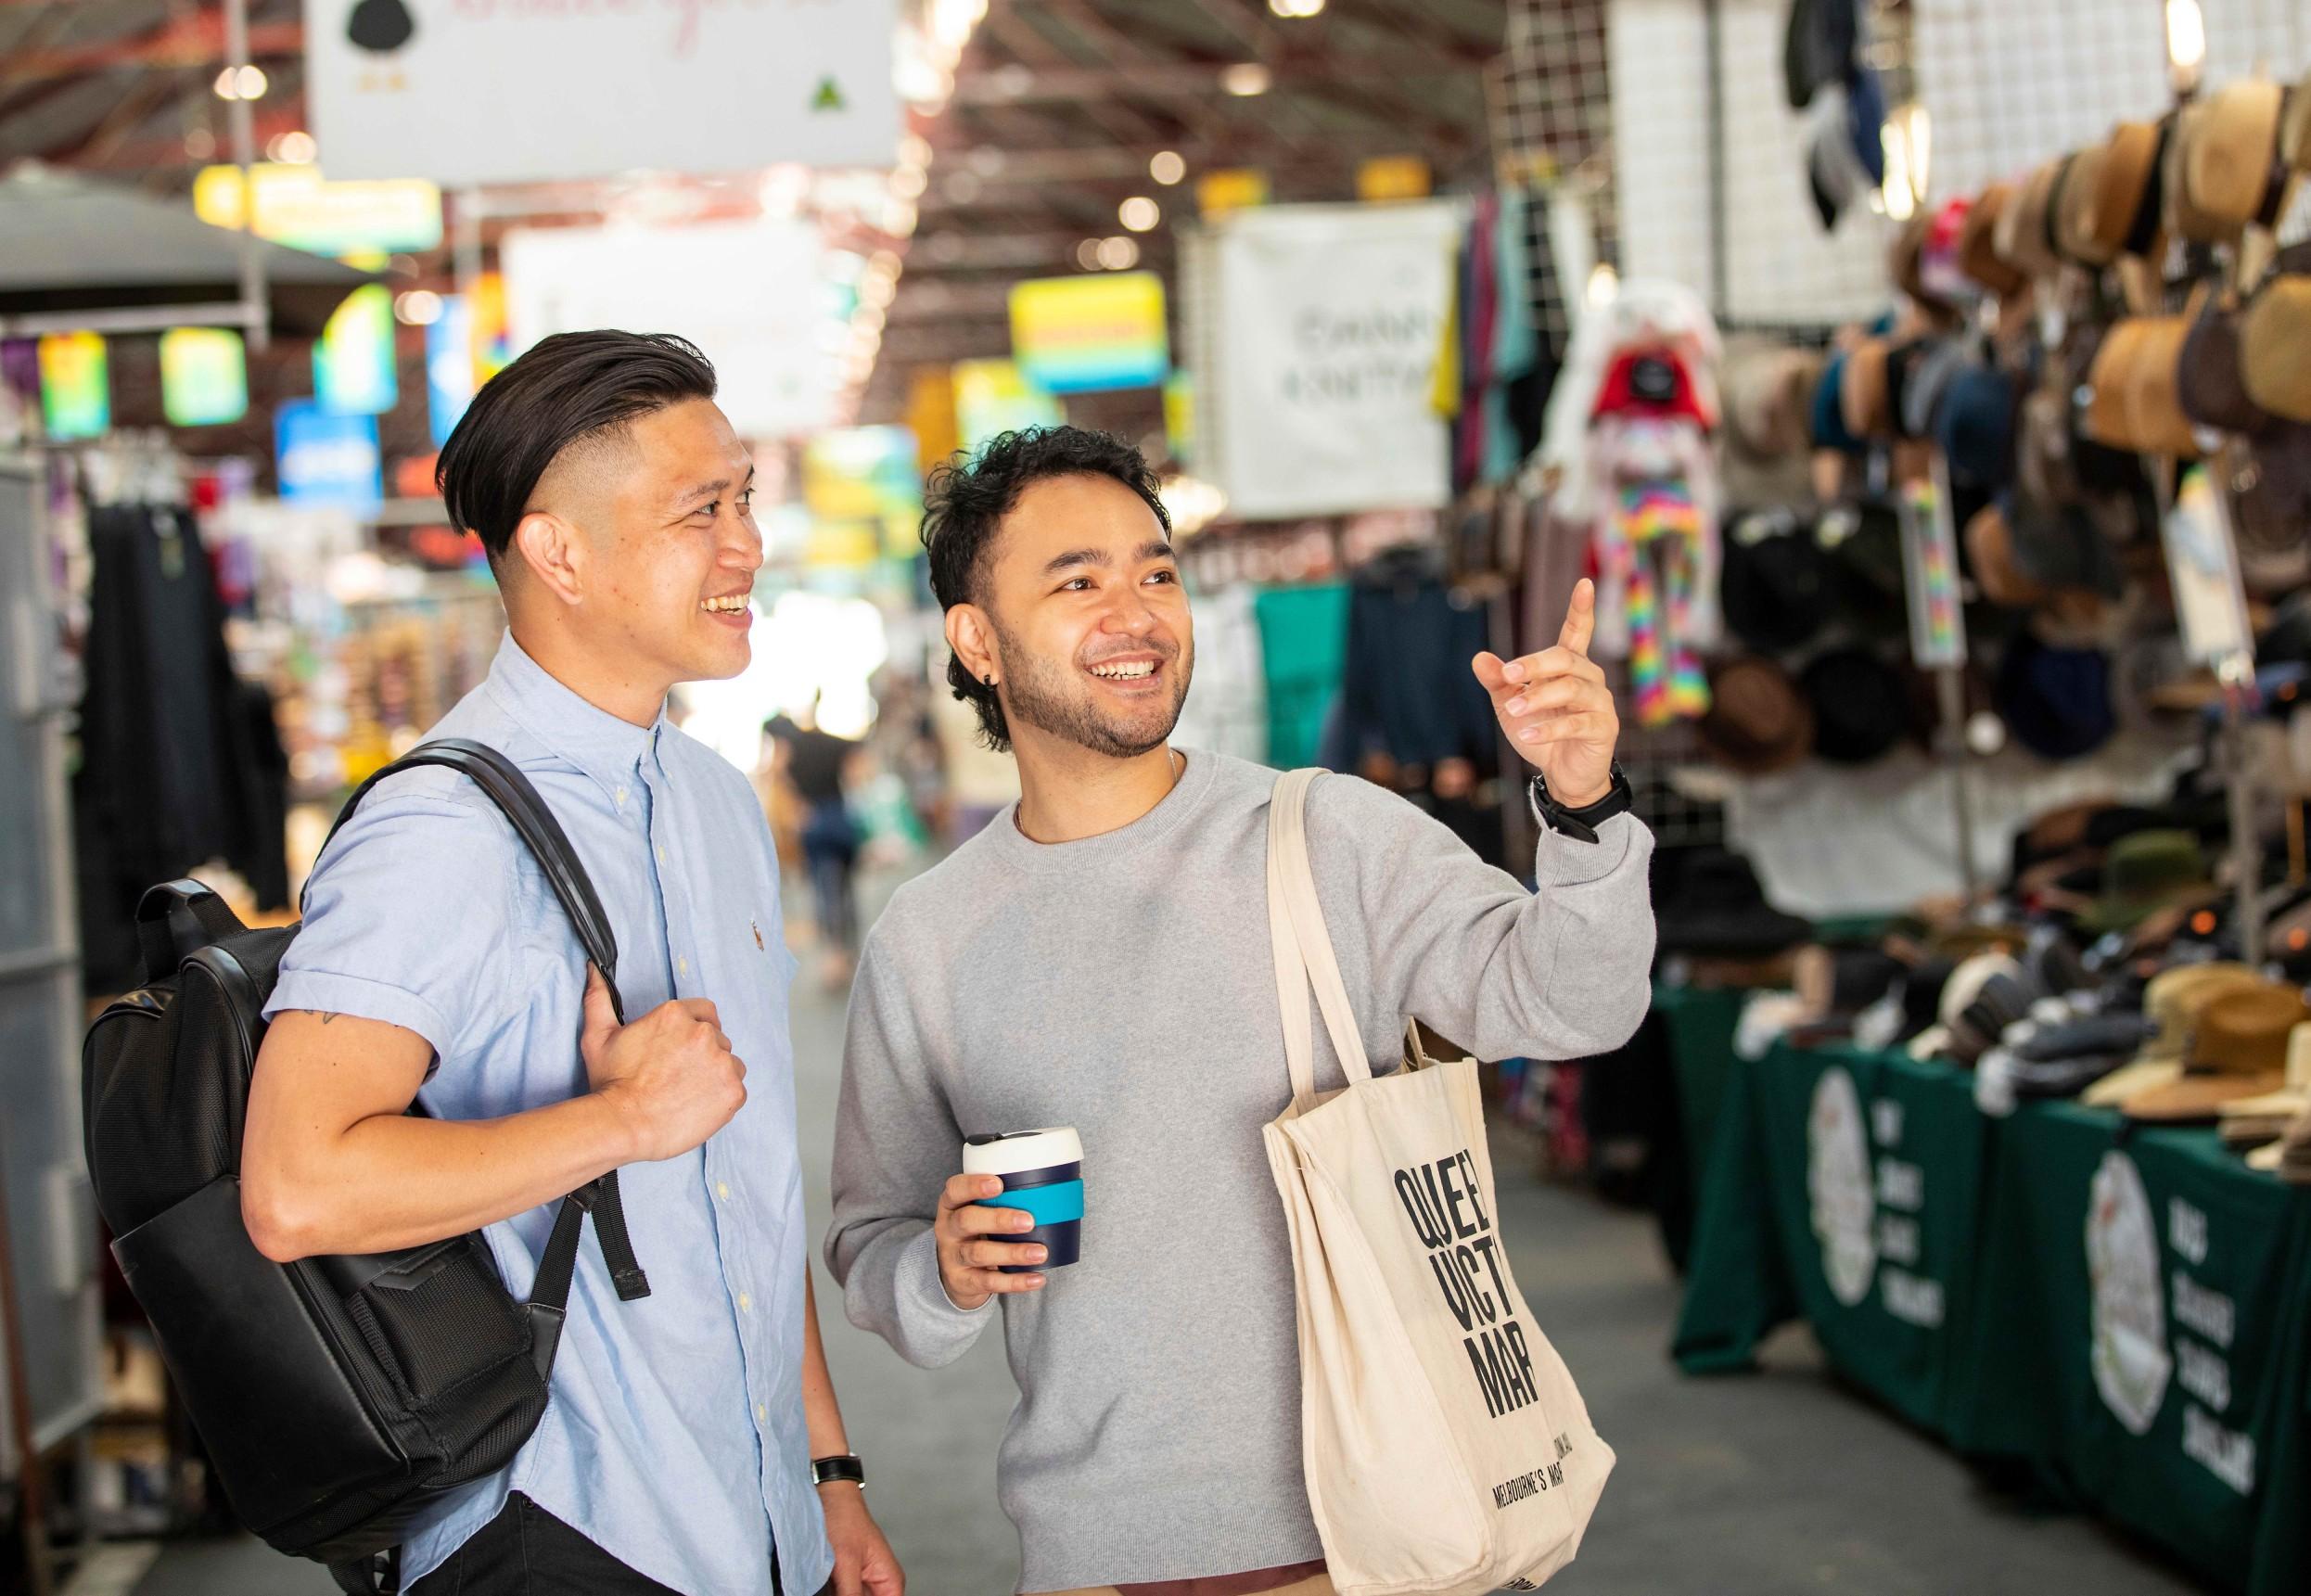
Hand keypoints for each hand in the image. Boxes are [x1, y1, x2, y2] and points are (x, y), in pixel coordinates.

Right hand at [580, 966, 746, 1162]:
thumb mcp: (598, 1036)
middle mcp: (703, 1033)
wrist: (623, 1125)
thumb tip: (593, 969)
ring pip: (729, 1063)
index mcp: (675, 1014)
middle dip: (702, 1054)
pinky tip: (697, 1106)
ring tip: (687, 1092)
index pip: (704, 1012)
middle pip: (717, 1038)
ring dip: (715, 1074)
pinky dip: (722, 1097)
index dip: (693, 1031)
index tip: (681, 1049)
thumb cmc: (610, 1083)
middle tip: (678, 1075)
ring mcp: (722, 1062)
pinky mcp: (733, 1090)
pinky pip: (736, 1088)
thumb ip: (599, 999)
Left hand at [819, 1484, 903, 1595]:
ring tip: (831, 1584)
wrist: (828, 1496)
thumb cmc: (842, 1519)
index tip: (847, 1595)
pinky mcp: (846, 1581)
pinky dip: (835, 1594)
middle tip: (837, 1588)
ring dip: (842, 1595)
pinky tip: (826, 1587)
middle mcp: (879, 1584)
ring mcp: (862, 1583)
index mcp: (890, 1580)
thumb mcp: (846, 1563)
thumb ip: (850, 1595)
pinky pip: (844, 1595)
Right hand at [934, 1173, 1046, 1310]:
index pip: (955, 1189)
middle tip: (1029, 1221)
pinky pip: (989, 1282)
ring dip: (1012, 1253)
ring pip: (979, 1254)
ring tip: (1040, 1253)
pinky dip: (1015, 1281)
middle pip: (967, 1221)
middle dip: (999, 1220)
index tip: (999, 1184)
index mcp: (952, 1205)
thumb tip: (1056, 1188)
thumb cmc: (977, 1232)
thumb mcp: (978, 1212)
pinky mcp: (963, 1282)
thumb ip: (1004, 1200)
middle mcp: (948, 1229)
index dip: (973, 1185)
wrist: (955, 1274)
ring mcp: (953, 1257)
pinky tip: (1037, 1278)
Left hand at [1473, 577, 1619, 806]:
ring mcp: (1600, 703)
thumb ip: (1499, 681)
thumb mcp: (1510, 705)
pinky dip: (1548, 728)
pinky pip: (1576, 723)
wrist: (1562, 775)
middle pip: (1565, 659)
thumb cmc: (1539, 731)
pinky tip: (1527, 734)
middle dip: (1534, 664)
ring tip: (1512, 712)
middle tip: (1507, 675)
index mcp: (1570, 667)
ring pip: (1570, 689)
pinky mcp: (1604, 729)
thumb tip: (1479, 658)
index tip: (1584, 583)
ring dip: (1537, 698)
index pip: (1577, 633)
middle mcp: (1590, 679)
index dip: (1582, 609)